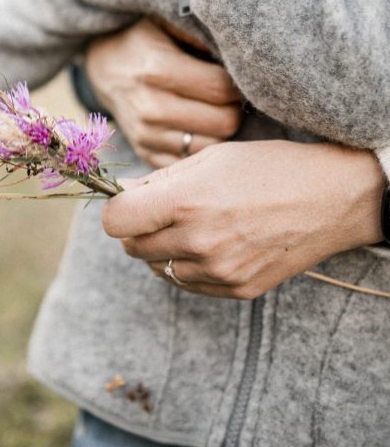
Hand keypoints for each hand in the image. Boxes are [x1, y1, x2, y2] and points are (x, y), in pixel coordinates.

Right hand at [84, 18, 242, 168]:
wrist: (104, 68)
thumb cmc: (143, 41)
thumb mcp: (165, 22)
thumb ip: (198, 32)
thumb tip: (232, 51)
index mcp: (157, 70)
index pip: (221, 88)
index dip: (237, 83)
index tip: (236, 77)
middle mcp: (150, 107)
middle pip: (223, 122)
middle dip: (233, 108)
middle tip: (229, 96)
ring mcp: (146, 136)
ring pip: (212, 146)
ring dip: (221, 130)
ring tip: (216, 111)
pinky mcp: (146, 154)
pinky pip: (191, 162)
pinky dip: (201, 148)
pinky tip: (200, 129)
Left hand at [102, 141, 385, 298]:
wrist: (330, 198)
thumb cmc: (269, 167)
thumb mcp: (211, 157)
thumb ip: (160, 180)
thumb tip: (121, 194)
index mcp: (187, 201)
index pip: (116, 222)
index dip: (117, 210)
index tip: (128, 202)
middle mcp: (199, 241)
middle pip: (132, 247)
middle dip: (139, 228)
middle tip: (162, 210)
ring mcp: (218, 270)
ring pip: (158, 268)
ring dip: (163, 248)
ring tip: (192, 224)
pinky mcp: (236, 289)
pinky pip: (188, 283)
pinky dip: (189, 266)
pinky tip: (211, 242)